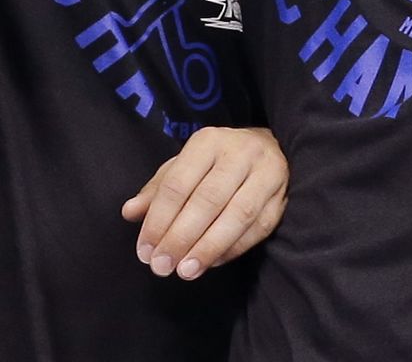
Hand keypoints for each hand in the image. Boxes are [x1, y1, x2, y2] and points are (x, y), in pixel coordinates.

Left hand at [122, 124, 288, 279]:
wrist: (269, 148)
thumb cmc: (216, 162)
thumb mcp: (184, 166)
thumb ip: (158, 189)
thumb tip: (129, 212)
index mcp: (209, 141)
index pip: (178, 182)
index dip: (159, 220)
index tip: (145, 252)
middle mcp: (240, 152)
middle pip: (207, 199)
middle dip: (181, 237)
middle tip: (161, 266)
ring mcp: (267, 173)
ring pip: (238, 215)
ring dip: (209, 247)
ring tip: (185, 271)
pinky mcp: (282, 197)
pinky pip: (258, 228)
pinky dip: (233, 249)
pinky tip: (212, 263)